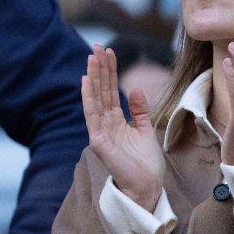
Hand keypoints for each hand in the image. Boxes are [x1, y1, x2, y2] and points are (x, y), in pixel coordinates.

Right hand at [83, 44, 164, 210]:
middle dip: (100, 69)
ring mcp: (100, 132)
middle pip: (101, 91)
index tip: (109, 52)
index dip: (110, 72)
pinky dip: (89, 98)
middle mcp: (105, 124)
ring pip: (95, 99)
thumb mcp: (145, 131)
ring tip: (92, 58)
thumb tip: (136, 90)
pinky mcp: (98, 141)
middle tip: (98, 47)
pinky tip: (86, 81)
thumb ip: (139, 111)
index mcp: (116, 122)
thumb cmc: (146, 164)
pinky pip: (92, 115)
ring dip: (93, 77)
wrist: (147, 186)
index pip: (111, 91)